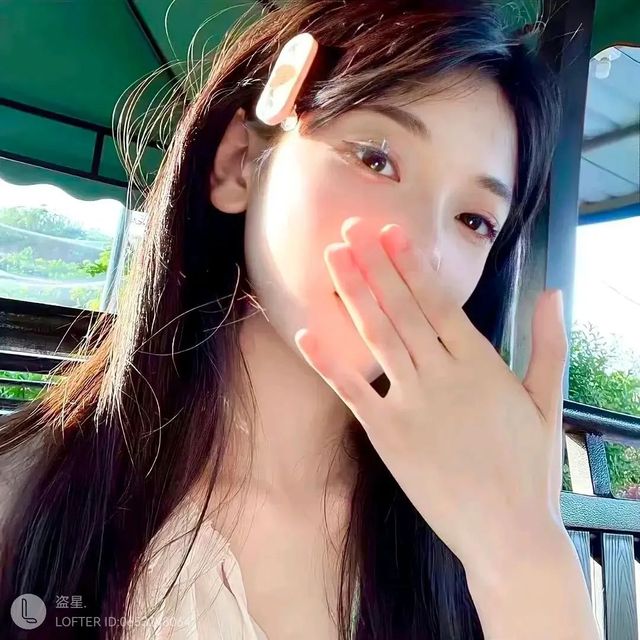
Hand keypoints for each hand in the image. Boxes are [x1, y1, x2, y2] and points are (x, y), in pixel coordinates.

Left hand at [294, 216, 568, 572]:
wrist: (509, 532)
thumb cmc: (529, 467)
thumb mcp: (547, 400)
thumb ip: (548, 343)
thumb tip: (552, 293)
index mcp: (480, 363)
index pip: (438, 300)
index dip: (409, 264)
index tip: (389, 231)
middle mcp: (443, 375)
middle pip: (401, 308)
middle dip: (374, 264)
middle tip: (350, 226)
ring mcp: (413, 404)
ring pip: (378, 336)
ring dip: (353, 293)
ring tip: (332, 257)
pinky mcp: (388, 436)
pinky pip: (353, 391)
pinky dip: (328, 361)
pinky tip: (306, 331)